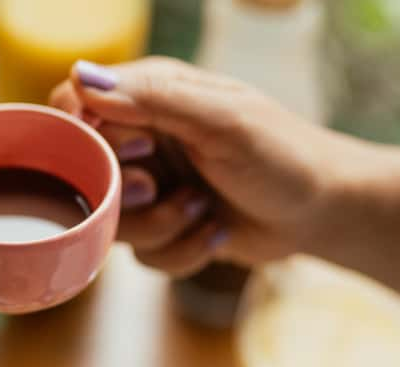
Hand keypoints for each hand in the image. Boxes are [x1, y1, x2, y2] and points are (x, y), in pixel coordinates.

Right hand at [50, 57, 375, 275]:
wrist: (323, 213)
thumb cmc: (284, 155)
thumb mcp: (222, 121)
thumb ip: (154, 99)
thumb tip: (82, 79)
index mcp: (151, 94)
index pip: (77, 104)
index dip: (85, 134)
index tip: (128, 151)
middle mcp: (143, 138)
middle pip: (84, 172)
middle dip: (126, 192)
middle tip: (159, 187)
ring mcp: (151, 186)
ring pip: (111, 222)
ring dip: (160, 226)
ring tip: (202, 210)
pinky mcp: (163, 229)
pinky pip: (142, 255)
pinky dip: (181, 251)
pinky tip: (214, 232)